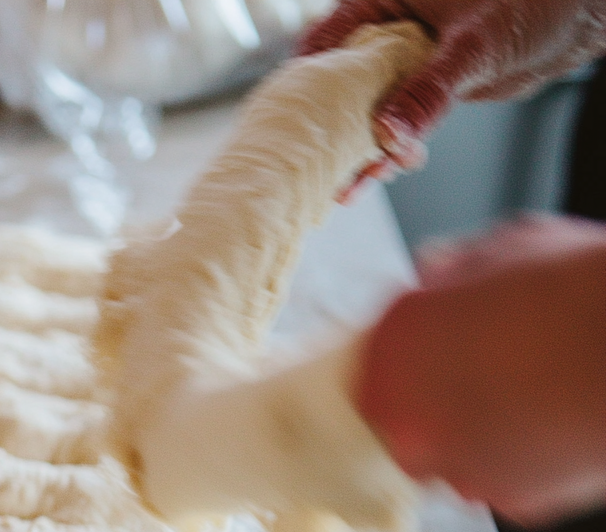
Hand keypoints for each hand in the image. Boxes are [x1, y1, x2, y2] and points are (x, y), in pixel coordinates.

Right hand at [300, 0, 605, 172]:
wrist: (572, 20)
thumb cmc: (531, 3)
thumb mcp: (473, 46)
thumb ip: (429, 92)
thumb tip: (390, 134)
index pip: (327, 40)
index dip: (305, 81)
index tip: (288, 121)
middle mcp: (390, 30)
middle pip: (339, 82)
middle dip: (325, 127)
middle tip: (306, 166)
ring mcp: (405, 64)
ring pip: (365, 109)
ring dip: (354, 148)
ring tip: (335, 185)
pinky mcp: (424, 92)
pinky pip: (393, 126)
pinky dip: (383, 154)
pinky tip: (365, 182)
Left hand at [355, 215, 605, 525]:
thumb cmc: (575, 289)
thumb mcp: (504, 248)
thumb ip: (453, 273)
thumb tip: (439, 275)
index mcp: (393, 351)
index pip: (371, 370)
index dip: (407, 363)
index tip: (432, 356)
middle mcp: (410, 422)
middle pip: (407, 425)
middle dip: (440, 406)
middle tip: (490, 377)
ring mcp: (457, 472)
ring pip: (456, 461)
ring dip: (482, 438)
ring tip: (533, 398)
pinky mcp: (509, 504)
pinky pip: (506, 483)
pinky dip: (525, 462)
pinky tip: (556, 425)